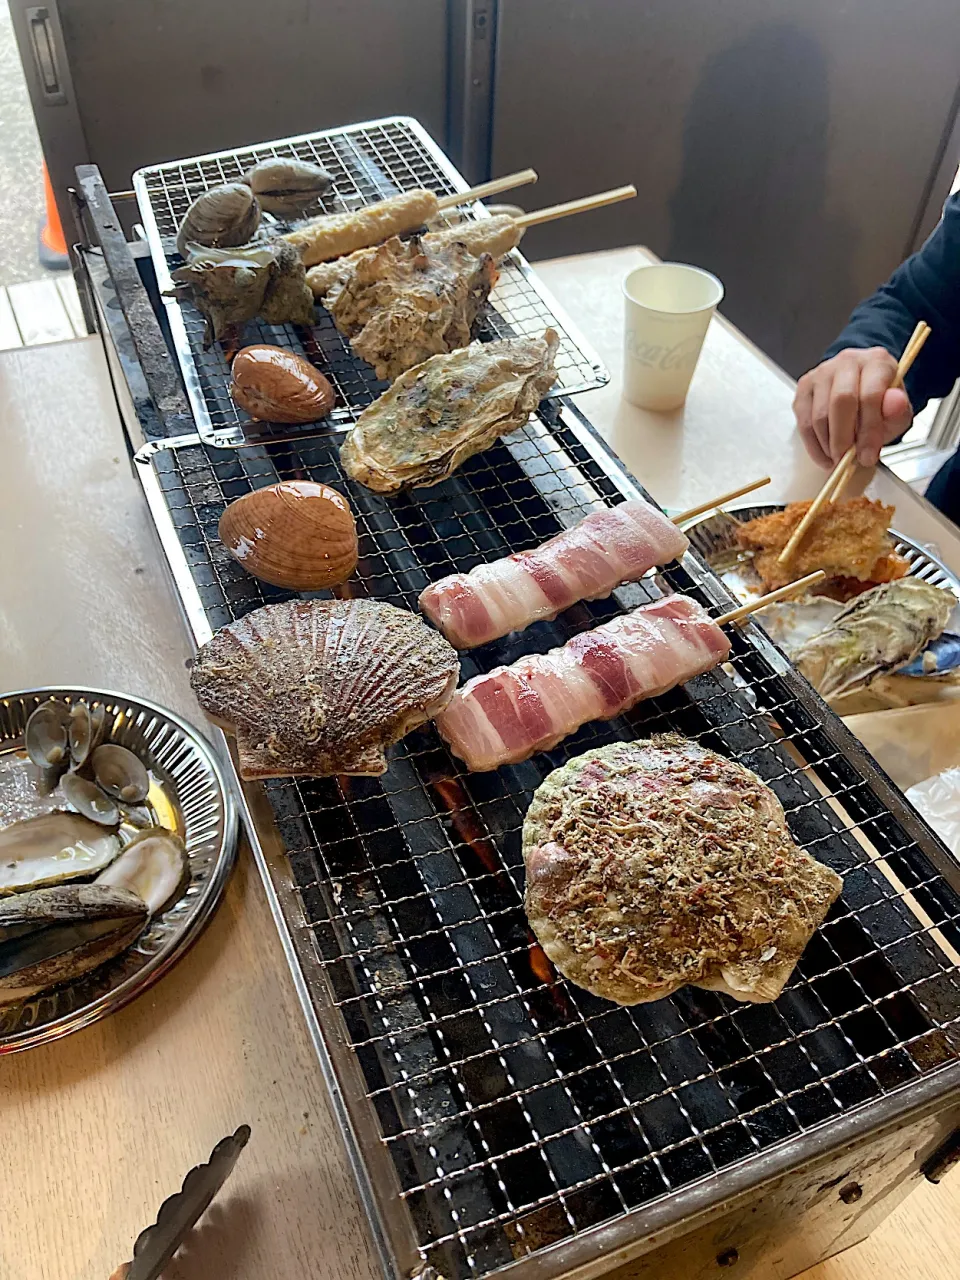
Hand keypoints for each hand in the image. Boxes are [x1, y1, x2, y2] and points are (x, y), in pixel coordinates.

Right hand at [794, 346, 912, 468]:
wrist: (861, 389)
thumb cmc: (880, 403)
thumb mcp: (898, 412)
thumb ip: (898, 412)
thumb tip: (894, 404)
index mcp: (877, 362)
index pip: (870, 395)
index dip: (868, 430)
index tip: (867, 456)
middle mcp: (847, 361)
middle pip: (840, 401)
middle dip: (843, 439)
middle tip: (846, 461)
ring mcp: (822, 372)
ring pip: (819, 415)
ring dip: (827, 444)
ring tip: (838, 459)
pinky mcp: (804, 387)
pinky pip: (804, 421)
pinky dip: (813, 445)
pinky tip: (825, 455)